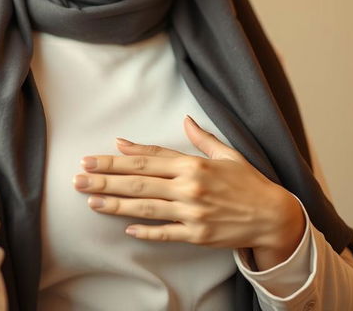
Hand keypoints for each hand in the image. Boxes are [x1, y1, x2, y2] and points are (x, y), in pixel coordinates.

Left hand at [73, 115, 305, 269]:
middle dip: (105, 177)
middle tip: (79, 176)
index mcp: (194, 164)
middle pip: (139, 181)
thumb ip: (201, 138)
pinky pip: (166, 233)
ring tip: (90, 199)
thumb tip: (184, 119)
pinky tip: (124, 228)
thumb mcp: (227, 153)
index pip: (148, 158)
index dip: (119, 157)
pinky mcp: (197, 235)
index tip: (95, 156)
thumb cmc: (249, 181)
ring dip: (115, 203)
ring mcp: (192, 212)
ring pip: (145, 206)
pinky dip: (145, 231)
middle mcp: (189, 186)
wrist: (273, 216)